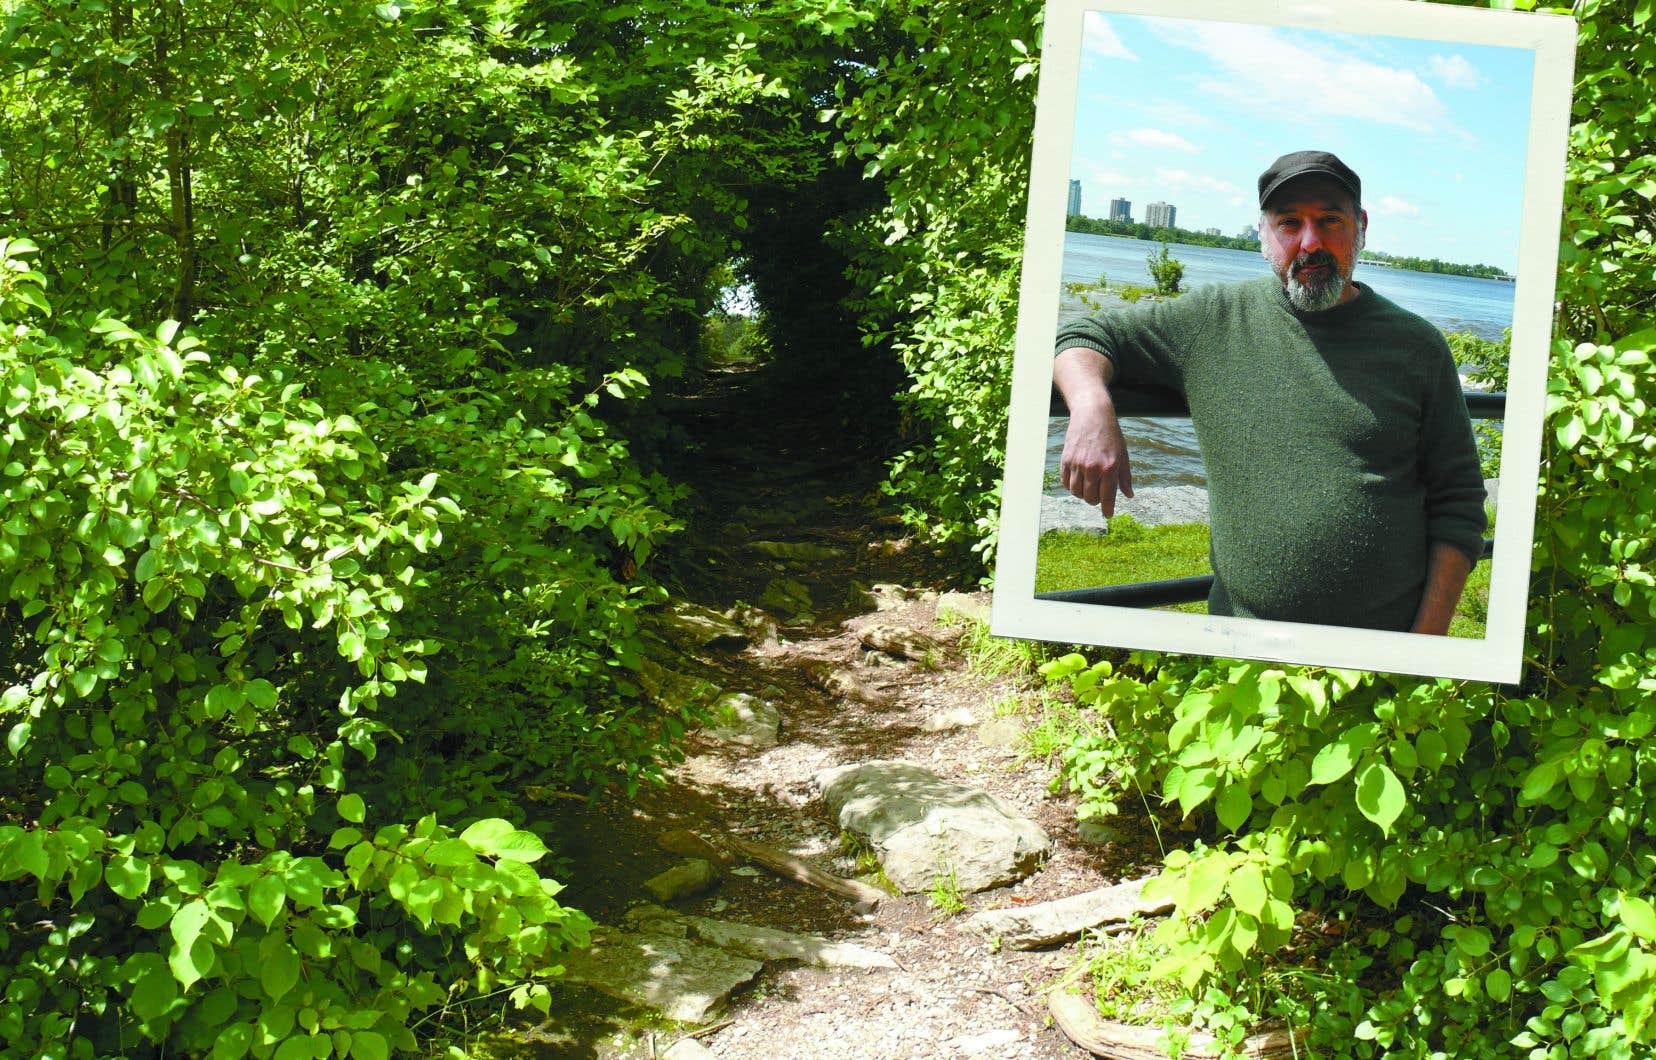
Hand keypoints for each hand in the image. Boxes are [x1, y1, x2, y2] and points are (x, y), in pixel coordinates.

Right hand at [1060, 397, 1134, 517]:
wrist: (1092, 414)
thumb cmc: (1111, 435)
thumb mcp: (1123, 455)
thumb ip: (1125, 477)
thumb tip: (1129, 495)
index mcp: (1110, 467)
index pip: (1107, 496)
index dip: (1107, 508)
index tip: (1108, 514)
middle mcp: (1093, 467)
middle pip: (1090, 497)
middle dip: (1095, 501)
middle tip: (1098, 496)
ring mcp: (1078, 464)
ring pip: (1077, 492)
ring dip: (1082, 494)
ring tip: (1087, 489)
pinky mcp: (1066, 459)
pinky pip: (1066, 482)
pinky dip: (1071, 486)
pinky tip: (1077, 482)